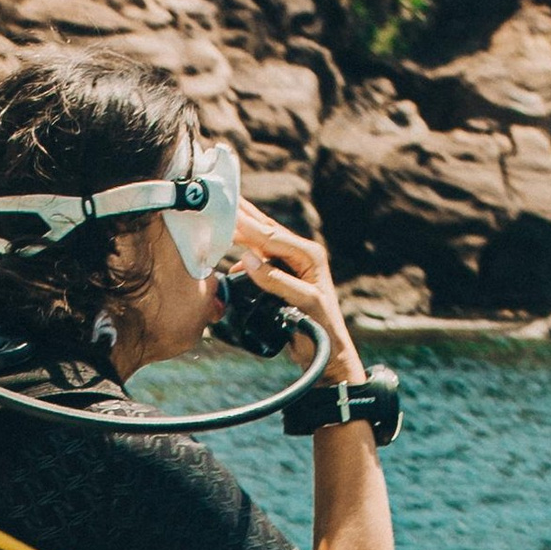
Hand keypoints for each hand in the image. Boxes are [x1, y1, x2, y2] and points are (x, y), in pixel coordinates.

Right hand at [233, 198, 359, 381]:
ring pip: (263, 242)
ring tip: (224, 213)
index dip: (247, 224)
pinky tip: (232, 251)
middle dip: (244, 215)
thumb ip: (276, 280)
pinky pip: (261, 259)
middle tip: (223, 196)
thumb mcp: (301, 303)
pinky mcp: (285, 277)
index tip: (227, 211)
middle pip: (267, 231)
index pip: (271, 236)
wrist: (327, 353)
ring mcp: (293, 265)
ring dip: (243, 229)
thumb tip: (247, 259)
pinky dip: (245, 252)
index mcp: (309, 256)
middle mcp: (302, 255)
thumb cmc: (319, 330)